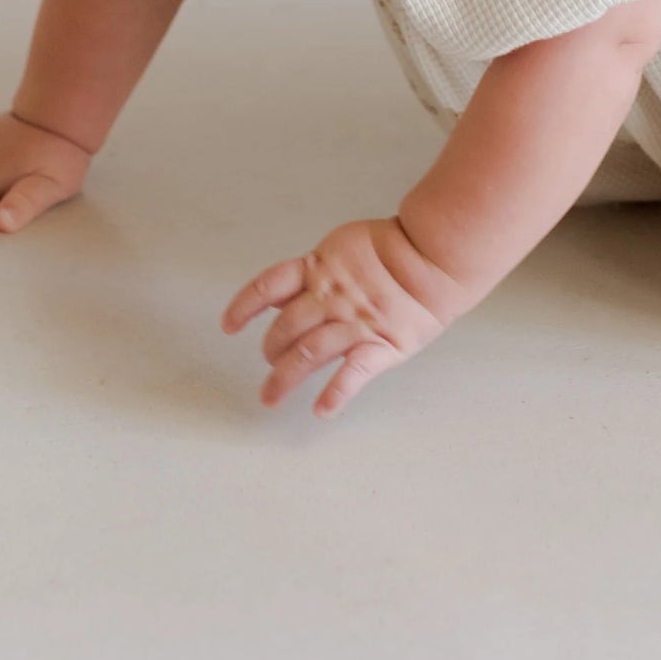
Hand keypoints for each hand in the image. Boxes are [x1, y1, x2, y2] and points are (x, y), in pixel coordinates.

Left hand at [220, 216, 457, 419]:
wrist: (432, 256)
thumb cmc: (391, 250)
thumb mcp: (342, 249)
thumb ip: (312, 272)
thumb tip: (281, 293)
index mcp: (318, 269)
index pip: (267, 286)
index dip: (244, 306)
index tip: (228, 325)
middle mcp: (329, 297)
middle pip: (285, 328)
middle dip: (270, 350)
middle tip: (268, 365)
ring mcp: (353, 322)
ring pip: (309, 353)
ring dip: (285, 378)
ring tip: (271, 397)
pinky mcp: (379, 343)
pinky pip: (353, 373)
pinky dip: (336, 394)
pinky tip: (322, 410)